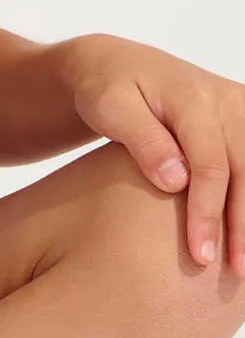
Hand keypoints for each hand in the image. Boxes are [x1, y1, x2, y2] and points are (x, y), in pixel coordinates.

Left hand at [64, 33, 244, 274]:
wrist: (116, 65)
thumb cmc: (106, 89)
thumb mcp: (109, 107)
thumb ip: (143, 141)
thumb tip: (175, 183)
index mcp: (193, 97)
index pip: (210, 165)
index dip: (208, 213)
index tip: (201, 254)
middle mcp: (225, 100)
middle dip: (242, 225)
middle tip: (236, 272)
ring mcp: (239, 109)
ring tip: (244, 264)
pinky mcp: (242, 121)